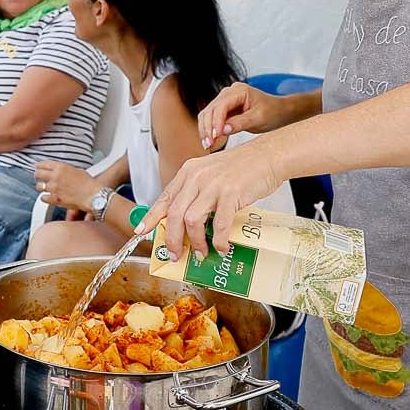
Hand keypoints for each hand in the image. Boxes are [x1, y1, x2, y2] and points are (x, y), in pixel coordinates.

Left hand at [34, 160, 97, 212]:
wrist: (93, 195)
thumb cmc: (88, 183)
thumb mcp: (77, 170)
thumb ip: (65, 170)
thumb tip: (60, 171)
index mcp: (61, 167)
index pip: (43, 164)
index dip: (39, 166)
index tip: (38, 168)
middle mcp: (55, 176)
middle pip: (37, 174)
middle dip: (37, 176)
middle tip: (39, 177)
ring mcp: (54, 188)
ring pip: (38, 186)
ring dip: (41, 187)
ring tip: (43, 188)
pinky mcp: (54, 199)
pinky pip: (43, 198)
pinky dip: (44, 198)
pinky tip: (47, 197)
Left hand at [139, 143, 280, 260]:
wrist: (267, 156)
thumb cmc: (242, 168)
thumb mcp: (210, 174)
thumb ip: (196, 193)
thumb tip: (185, 222)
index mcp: (189, 172)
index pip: (164, 198)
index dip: (151, 217)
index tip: (141, 231)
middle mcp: (197, 177)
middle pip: (174, 213)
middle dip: (172, 238)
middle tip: (175, 254)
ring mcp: (213, 185)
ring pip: (192, 220)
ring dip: (195, 242)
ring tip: (201, 253)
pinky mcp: (231, 193)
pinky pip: (219, 224)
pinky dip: (219, 240)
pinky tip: (222, 247)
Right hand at [196, 82, 288, 149]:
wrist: (279, 111)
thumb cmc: (273, 112)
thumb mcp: (259, 119)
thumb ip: (240, 123)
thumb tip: (222, 130)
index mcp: (239, 91)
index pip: (221, 106)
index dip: (216, 122)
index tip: (215, 137)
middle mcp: (229, 92)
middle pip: (211, 109)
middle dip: (208, 128)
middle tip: (209, 144)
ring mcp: (225, 100)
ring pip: (207, 114)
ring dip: (205, 129)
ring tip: (207, 145)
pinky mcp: (224, 109)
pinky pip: (211, 118)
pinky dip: (209, 129)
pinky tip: (209, 141)